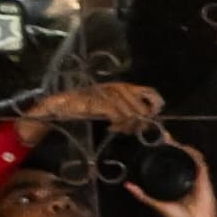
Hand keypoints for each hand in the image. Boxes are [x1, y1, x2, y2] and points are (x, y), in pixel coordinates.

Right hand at [15, 80, 159, 139]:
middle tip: (130, 130)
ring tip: (119, 129)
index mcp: (123, 86)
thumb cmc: (87, 106)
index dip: (155, 105)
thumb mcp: (111, 107)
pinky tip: (112, 128)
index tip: (154, 117)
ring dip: (127, 125)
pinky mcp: (99, 101)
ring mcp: (108, 93)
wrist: (61, 105)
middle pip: (142, 107)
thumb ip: (129, 112)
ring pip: (131, 113)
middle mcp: (118, 87)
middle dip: (139, 122)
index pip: (149, 92)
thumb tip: (147, 124)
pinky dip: (118, 124)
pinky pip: (118, 115)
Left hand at [129, 142, 216, 216]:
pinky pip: (200, 164)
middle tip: (165, 137)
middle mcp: (187, 179)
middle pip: (182, 159)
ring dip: (183, 149)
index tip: (158, 143)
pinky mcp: (204, 180)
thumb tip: (128, 185)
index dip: (166, 154)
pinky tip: (186, 149)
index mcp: (177, 184)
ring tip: (172, 141)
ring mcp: (197, 179)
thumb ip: (144, 195)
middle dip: (174, 147)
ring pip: (191, 159)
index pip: (172, 165)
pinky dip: (194, 155)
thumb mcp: (157, 205)